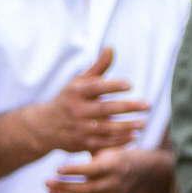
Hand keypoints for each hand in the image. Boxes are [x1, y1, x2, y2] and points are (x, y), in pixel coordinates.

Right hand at [32, 50, 148, 155]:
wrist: (44, 126)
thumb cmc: (69, 99)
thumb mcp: (79, 82)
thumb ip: (98, 67)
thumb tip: (111, 48)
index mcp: (75, 92)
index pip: (95, 88)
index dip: (112, 86)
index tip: (130, 85)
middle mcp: (76, 110)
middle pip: (105, 109)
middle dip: (127, 107)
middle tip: (147, 105)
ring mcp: (78, 128)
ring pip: (106, 128)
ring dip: (126, 126)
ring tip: (143, 123)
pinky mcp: (81, 143)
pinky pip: (103, 143)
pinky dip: (119, 140)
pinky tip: (133, 136)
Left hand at [47, 146, 151, 192]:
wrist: (140, 170)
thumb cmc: (115, 155)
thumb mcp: (106, 148)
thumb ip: (89, 148)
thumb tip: (65, 138)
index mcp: (115, 165)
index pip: (92, 170)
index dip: (74, 171)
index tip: (56, 169)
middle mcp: (116, 183)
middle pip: (87, 190)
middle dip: (64, 187)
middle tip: (47, 182)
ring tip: (50, 192)